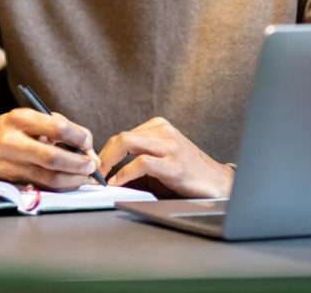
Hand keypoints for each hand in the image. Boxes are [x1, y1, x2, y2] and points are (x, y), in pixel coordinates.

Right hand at [0, 109, 100, 189]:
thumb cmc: (9, 129)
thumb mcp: (29, 118)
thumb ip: (58, 127)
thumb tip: (87, 148)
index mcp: (20, 118)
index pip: (57, 128)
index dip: (79, 137)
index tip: (87, 142)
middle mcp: (13, 141)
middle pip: (53, 157)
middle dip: (78, 163)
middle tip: (92, 165)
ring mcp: (11, 163)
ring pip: (49, 177)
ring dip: (74, 179)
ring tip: (86, 176)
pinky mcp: (12, 180)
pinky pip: (43, 185)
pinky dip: (62, 185)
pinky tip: (72, 181)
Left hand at [97, 117, 234, 197]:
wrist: (218, 184)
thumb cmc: (187, 175)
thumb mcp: (159, 164)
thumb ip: (135, 166)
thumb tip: (105, 177)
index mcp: (159, 127)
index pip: (122, 136)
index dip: (104, 153)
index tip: (95, 168)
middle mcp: (163, 131)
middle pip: (121, 137)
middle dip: (102, 156)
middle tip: (92, 174)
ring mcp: (169, 146)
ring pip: (127, 143)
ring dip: (108, 163)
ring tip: (100, 178)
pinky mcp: (174, 165)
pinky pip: (141, 163)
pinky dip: (124, 174)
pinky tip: (117, 183)